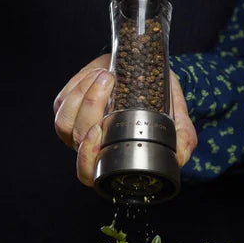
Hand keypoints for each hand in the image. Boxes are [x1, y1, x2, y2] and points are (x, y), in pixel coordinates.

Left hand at [53, 54, 197, 187]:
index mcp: (110, 157)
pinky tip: (98, 74)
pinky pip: (62, 101)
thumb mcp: (176, 117)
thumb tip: (179, 158)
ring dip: (85, 96)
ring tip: (107, 77)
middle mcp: (88, 145)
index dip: (87, 158)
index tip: (99, 132)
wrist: (147, 69)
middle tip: (108, 89)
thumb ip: (181, 138)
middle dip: (88, 113)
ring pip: (64, 121)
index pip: (88, 173)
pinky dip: (79, 85)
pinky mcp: (65, 105)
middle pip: (74, 140)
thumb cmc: (160, 98)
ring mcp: (74, 125)